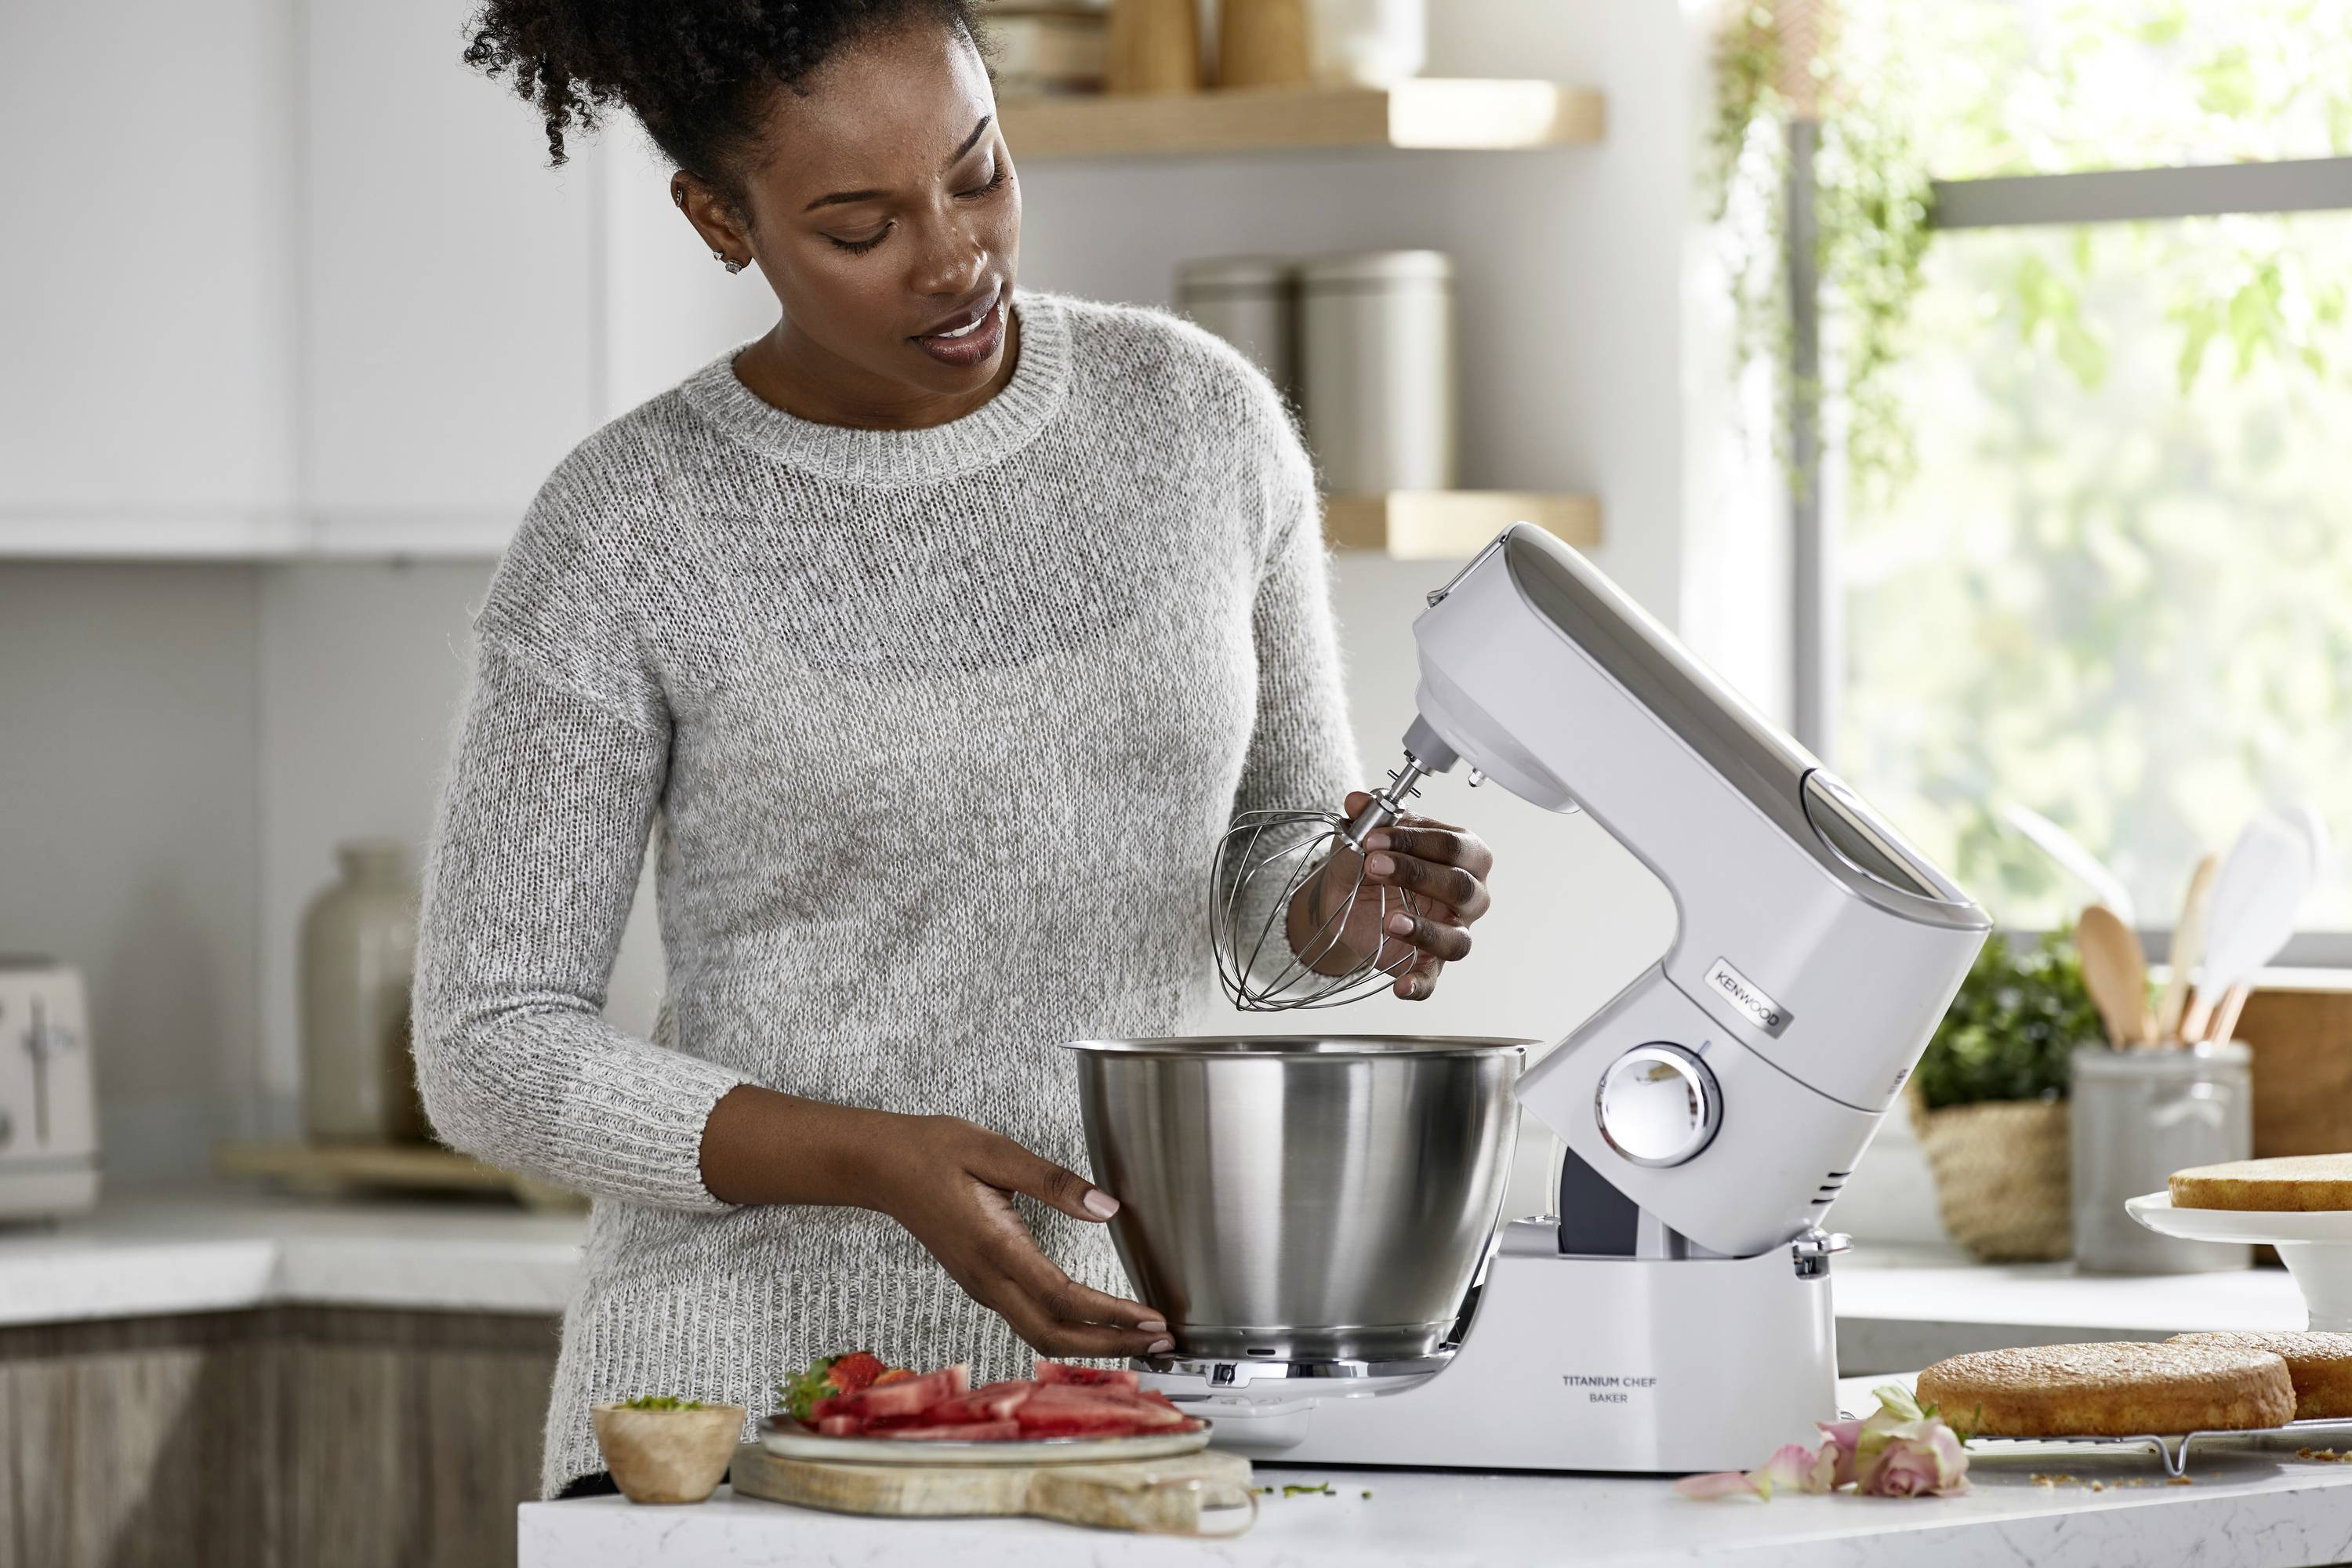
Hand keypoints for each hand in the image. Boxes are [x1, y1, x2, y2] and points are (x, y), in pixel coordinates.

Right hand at [864, 1114, 1173, 1360]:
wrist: (881, 1167)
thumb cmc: (932, 1152)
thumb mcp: (995, 1151)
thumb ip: (1053, 1180)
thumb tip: (1106, 1207)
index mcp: (993, 1246)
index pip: (1062, 1297)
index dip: (1112, 1315)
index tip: (1151, 1317)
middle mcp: (987, 1278)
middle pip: (1055, 1335)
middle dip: (1113, 1345)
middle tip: (1161, 1341)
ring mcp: (982, 1286)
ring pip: (1041, 1335)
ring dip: (1093, 1344)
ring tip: (1138, 1337)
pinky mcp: (982, 1283)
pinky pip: (1030, 1321)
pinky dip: (1070, 1330)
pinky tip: (1095, 1322)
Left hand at [1289, 792, 1494, 999]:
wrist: (1348, 896)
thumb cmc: (1373, 859)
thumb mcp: (1364, 834)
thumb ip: (1365, 818)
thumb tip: (1358, 800)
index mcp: (1464, 852)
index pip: (1452, 844)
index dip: (1412, 840)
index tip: (1373, 838)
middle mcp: (1469, 894)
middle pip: (1460, 886)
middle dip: (1415, 873)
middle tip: (1372, 866)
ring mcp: (1453, 931)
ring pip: (1458, 939)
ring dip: (1425, 930)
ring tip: (1391, 921)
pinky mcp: (1430, 963)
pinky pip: (1433, 980)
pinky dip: (1419, 986)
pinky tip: (1400, 988)